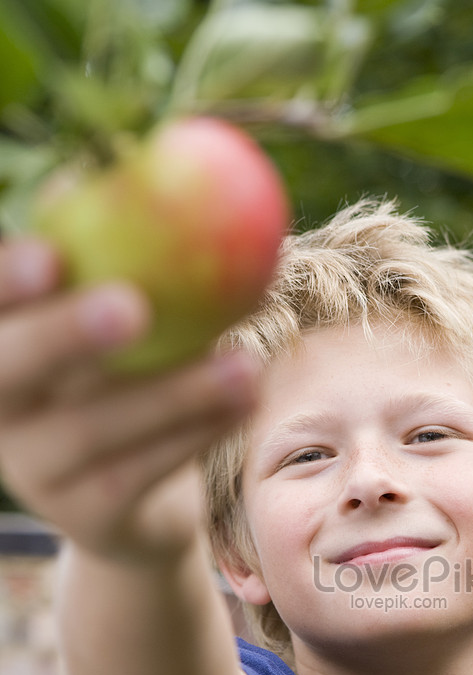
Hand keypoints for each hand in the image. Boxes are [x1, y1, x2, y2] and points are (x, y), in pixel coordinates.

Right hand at [0, 237, 258, 560]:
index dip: (3, 282)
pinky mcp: (87, 517)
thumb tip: (149, 157)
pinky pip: (141, 473)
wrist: (140, 505)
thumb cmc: (132, 383)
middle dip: (63, 334)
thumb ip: (120, 256)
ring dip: (173, 394)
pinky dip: (197, 433)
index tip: (51, 253)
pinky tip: (247, 401)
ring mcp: (35, 472)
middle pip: (9, 371)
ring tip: (245, 364)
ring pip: (92, 430)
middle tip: (132, 305)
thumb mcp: (125, 326)